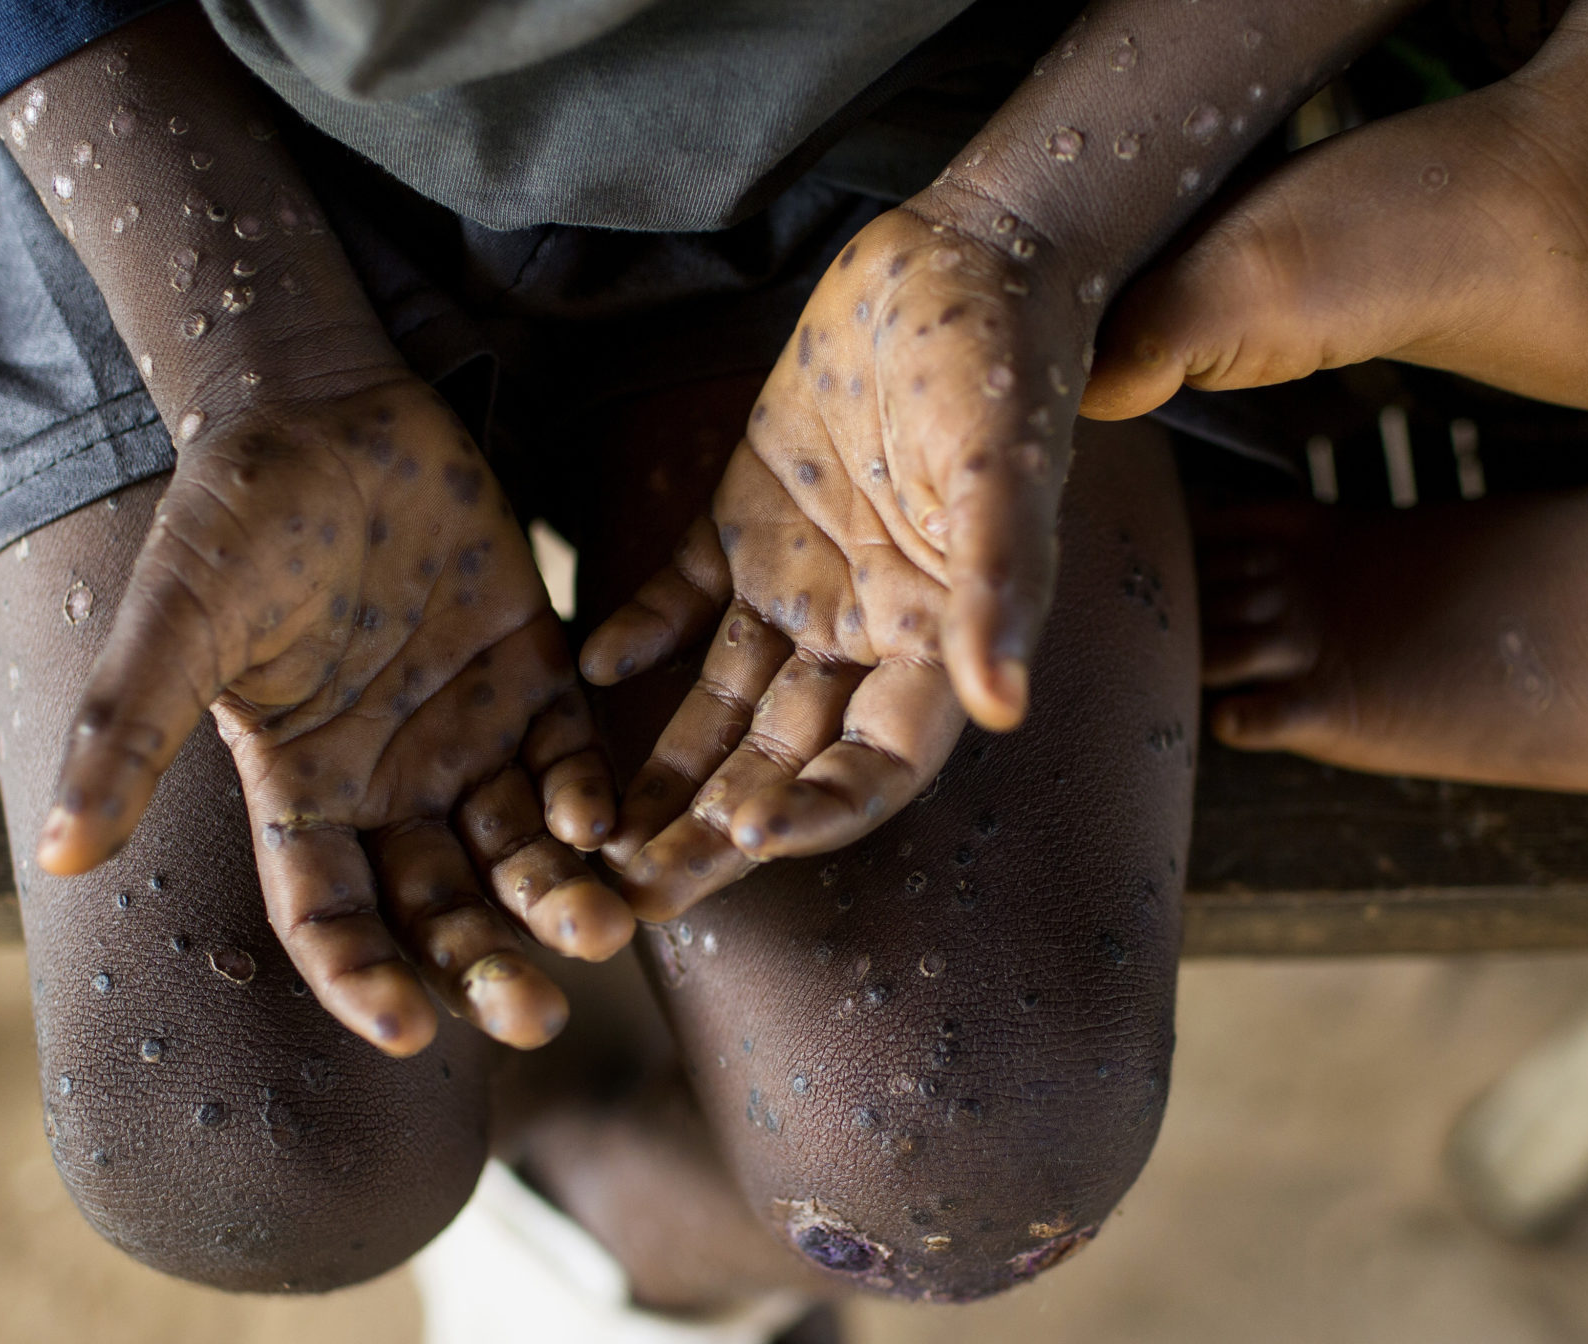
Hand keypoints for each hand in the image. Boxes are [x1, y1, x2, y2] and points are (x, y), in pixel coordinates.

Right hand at [35, 378, 630, 1055]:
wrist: (321, 401)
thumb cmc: (235, 511)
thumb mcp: (178, 623)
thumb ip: (127, 734)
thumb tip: (57, 856)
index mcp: (298, 789)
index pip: (332, 920)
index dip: (368, 983)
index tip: (416, 1034)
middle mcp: (385, 779)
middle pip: (441, 908)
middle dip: (488, 967)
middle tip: (541, 1015)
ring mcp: (462, 728)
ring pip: (516, 850)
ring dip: (557, 897)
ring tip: (604, 926)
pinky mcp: (529, 669)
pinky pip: (568, 758)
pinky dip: (588, 796)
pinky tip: (601, 817)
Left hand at [581, 204, 1086, 918]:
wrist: (965, 254)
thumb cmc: (999, 358)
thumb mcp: (1001, 464)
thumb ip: (998, 582)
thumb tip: (1003, 708)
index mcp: (937, 639)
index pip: (877, 764)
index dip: (819, 813)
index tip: (749, 842)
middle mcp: (866, 631)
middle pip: (783, 760)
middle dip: (712, 833)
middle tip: (626, 900)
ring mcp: (802, 580)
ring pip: (722, 703)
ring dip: (662, 768)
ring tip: (584, 836)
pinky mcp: (747, 519)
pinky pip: (682, 595)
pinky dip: (638, 630)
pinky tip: (586, 671)